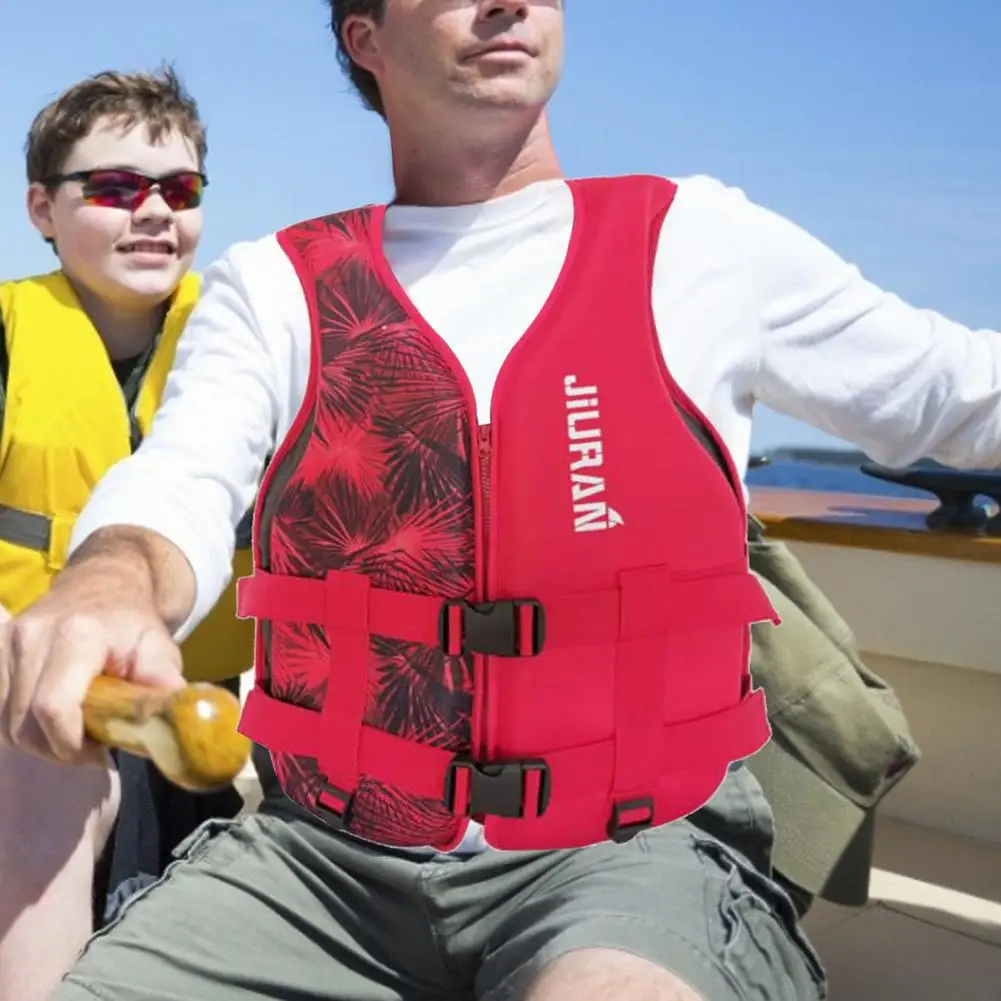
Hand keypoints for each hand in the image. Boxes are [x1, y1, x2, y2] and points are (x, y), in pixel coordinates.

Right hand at [0, 564, 183, 764]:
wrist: (102, 584)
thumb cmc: (132, 621)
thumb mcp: (159, 647)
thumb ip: (163, 682)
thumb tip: (174, 718)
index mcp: (77, 634)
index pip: (54, 707)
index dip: (71, 744)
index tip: (100, 753)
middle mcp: (32, 636)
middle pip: (26, 723)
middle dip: (59, 748)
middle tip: (93, 747)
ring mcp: (7, 643)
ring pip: (7, 723)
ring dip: (40, 740)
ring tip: (76, 731)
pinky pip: (0, 711)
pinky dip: (24, 725)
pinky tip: (54, 719)